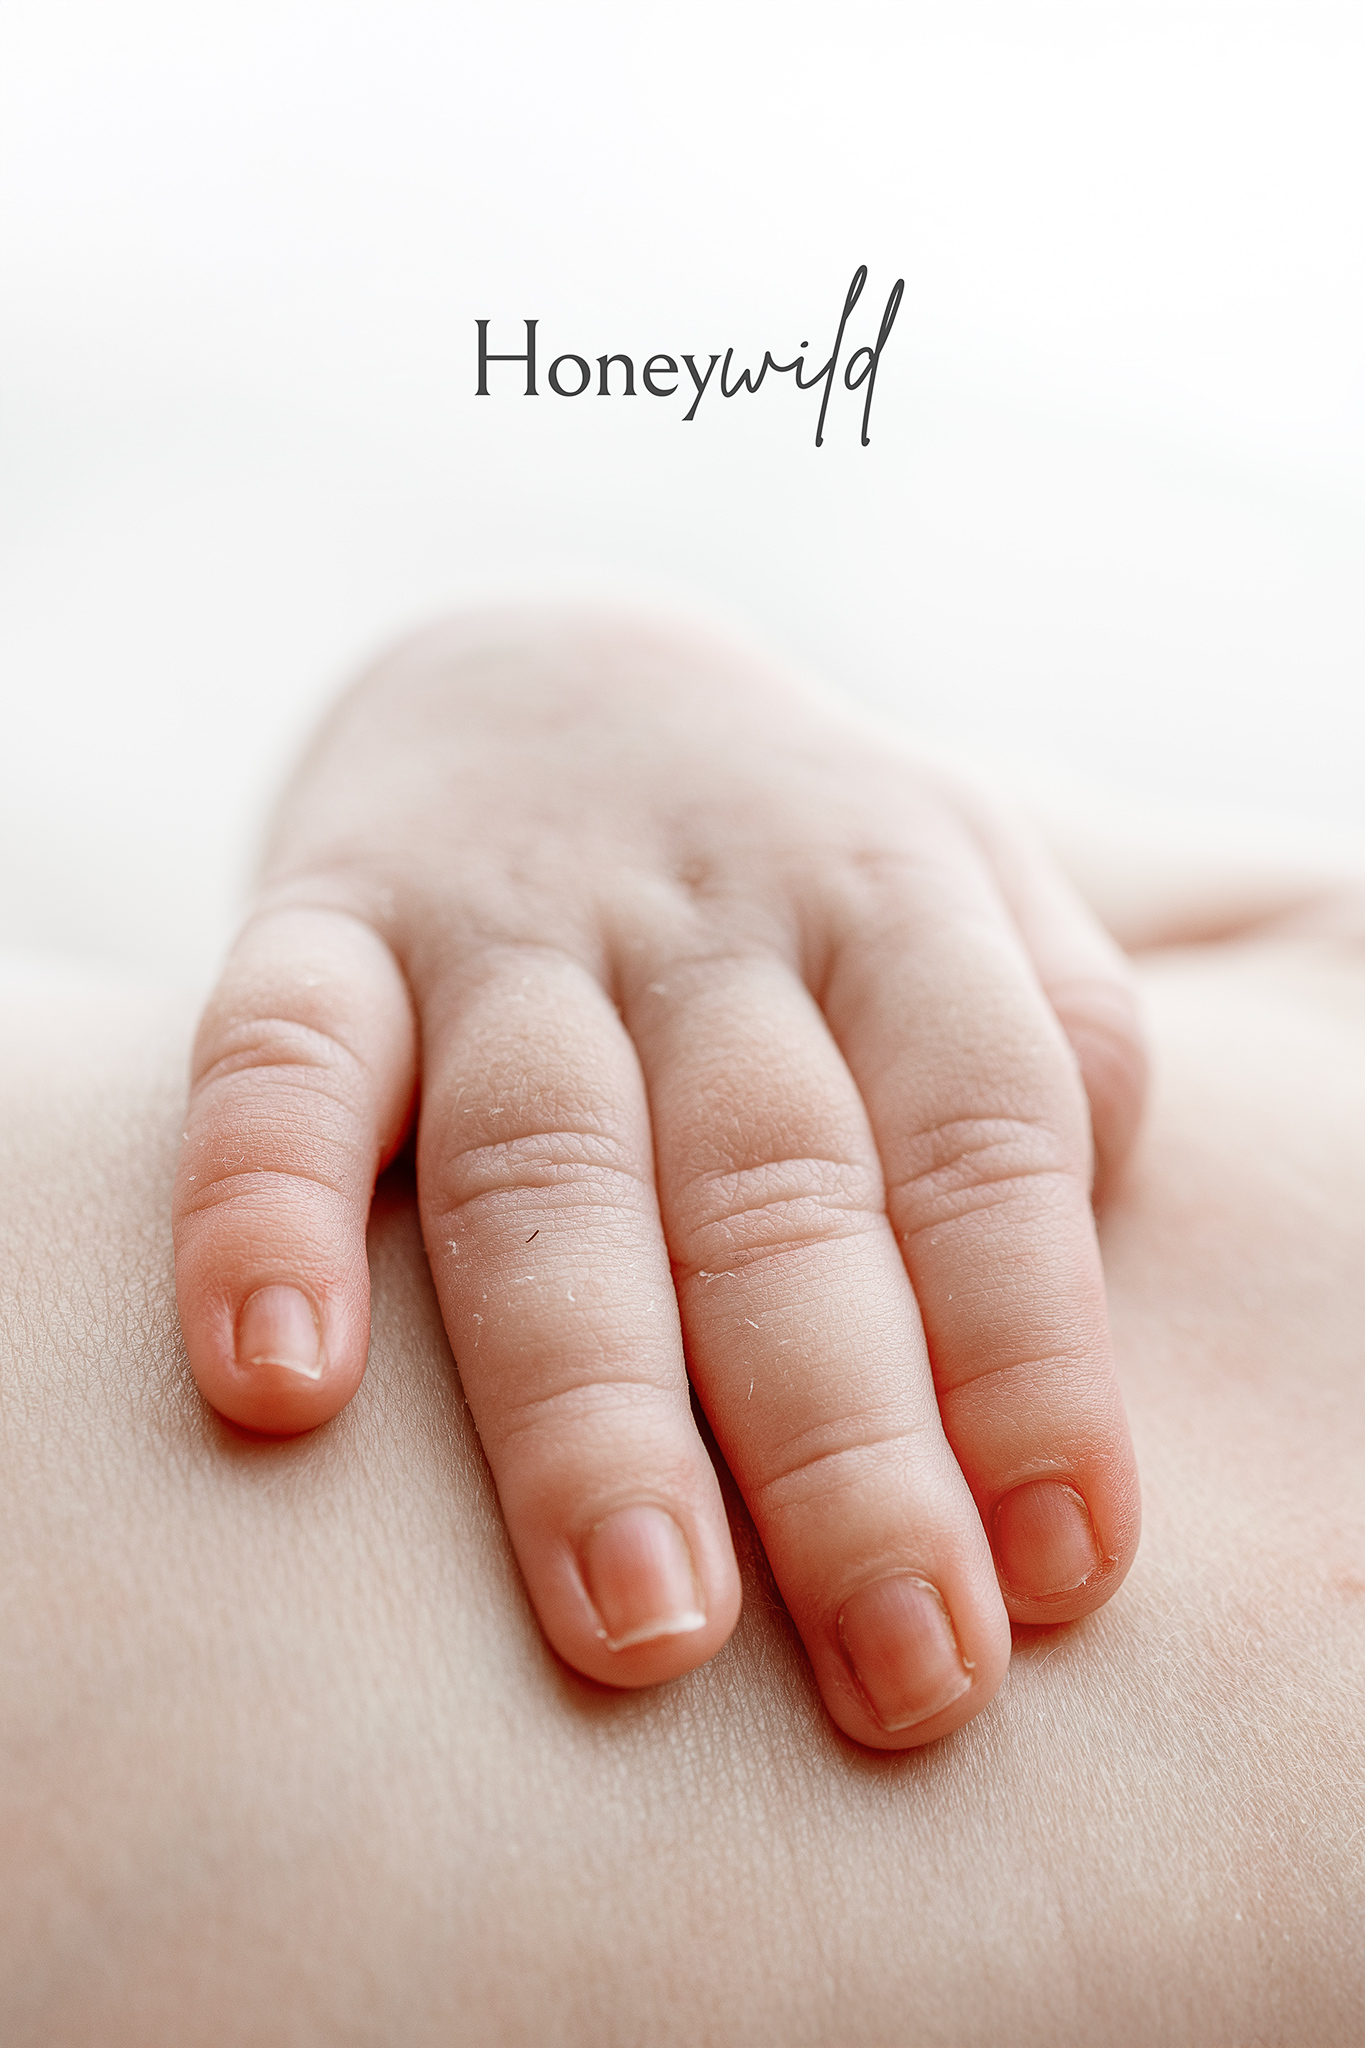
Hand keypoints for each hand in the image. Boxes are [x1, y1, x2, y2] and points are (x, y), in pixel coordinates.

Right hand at [172, 606, 1142, 1747]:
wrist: (556, 677)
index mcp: (896, 906)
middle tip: (902, 1669)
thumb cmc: (797, 871)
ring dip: (589, 1396)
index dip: (1033, 1353)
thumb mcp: (970, 901)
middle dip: (843, 1439)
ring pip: (544, 1161)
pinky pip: (281, 1054)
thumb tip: (1058, 1333)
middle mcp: (707, 920)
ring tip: (636, 1617)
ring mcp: (504, 924)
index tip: (1063, 1567)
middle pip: (778, 1186)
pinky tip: (277, 1387)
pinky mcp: (324, 923)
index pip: (984, 1137)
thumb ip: (1055, 1058)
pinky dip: (261, 1204)